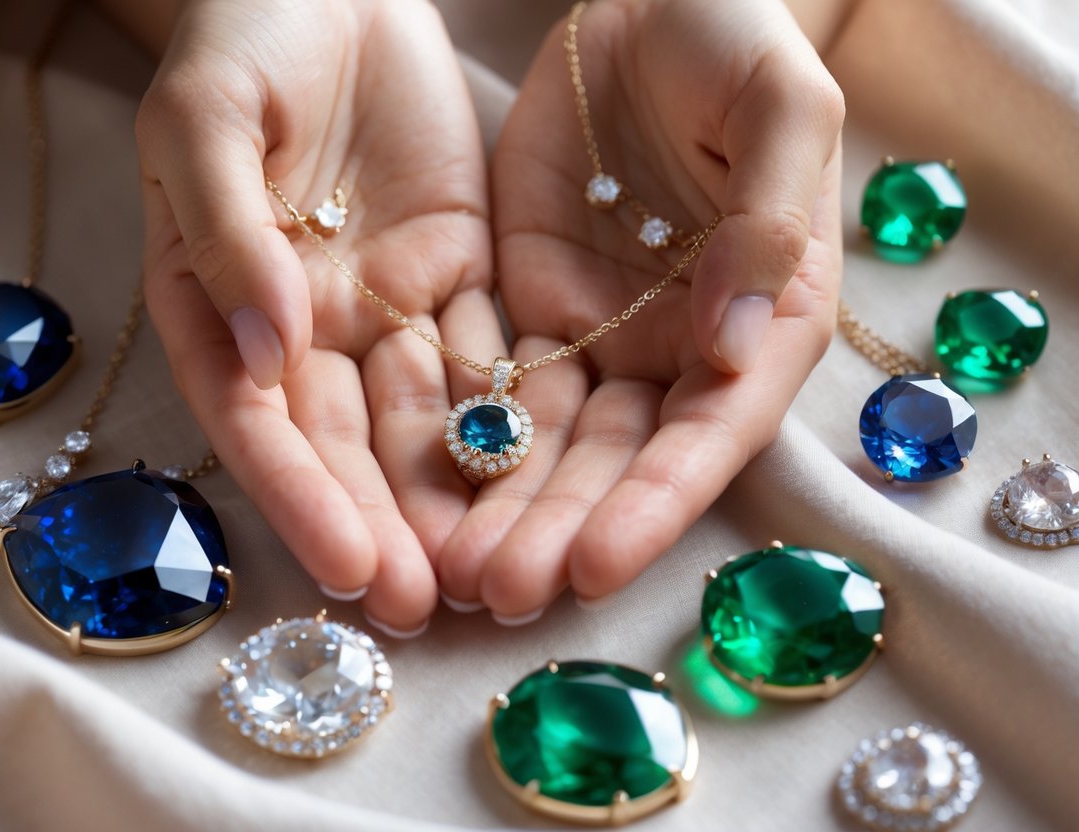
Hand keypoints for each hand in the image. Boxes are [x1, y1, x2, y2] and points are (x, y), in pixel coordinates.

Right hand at [136, 0, 499, 633]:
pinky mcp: (457, 273)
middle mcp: (305, 328)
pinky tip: (541, 477)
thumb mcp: (210, 120)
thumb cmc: (242, 37)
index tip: (346, 568)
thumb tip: (262, 352)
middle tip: (423, 607)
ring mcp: (387, 306)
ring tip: (487, 572)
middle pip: (346, 442)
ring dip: (452, 495)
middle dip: (382, 525)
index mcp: (222, 304)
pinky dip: (510, 414)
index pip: (257, 420)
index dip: (299, 497)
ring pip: (423, 416)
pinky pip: (487, 353)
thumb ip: (229, 233)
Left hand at [437, 0, 843, 618]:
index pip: (713, 431)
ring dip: (505, 507)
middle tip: (501, 591)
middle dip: (564, 528)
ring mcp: (600, 330)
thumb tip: (731, 347)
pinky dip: (460, 436)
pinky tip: (418, 491)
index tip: (596, 565)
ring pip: (550, 439)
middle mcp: (681, 348)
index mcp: (763, 318)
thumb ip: (766, 224)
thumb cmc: (739, 38)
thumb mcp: (780, 111)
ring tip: (451, 572)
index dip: (658, 504)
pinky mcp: (530, 302)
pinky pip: (491, 379)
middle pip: (622, 458)